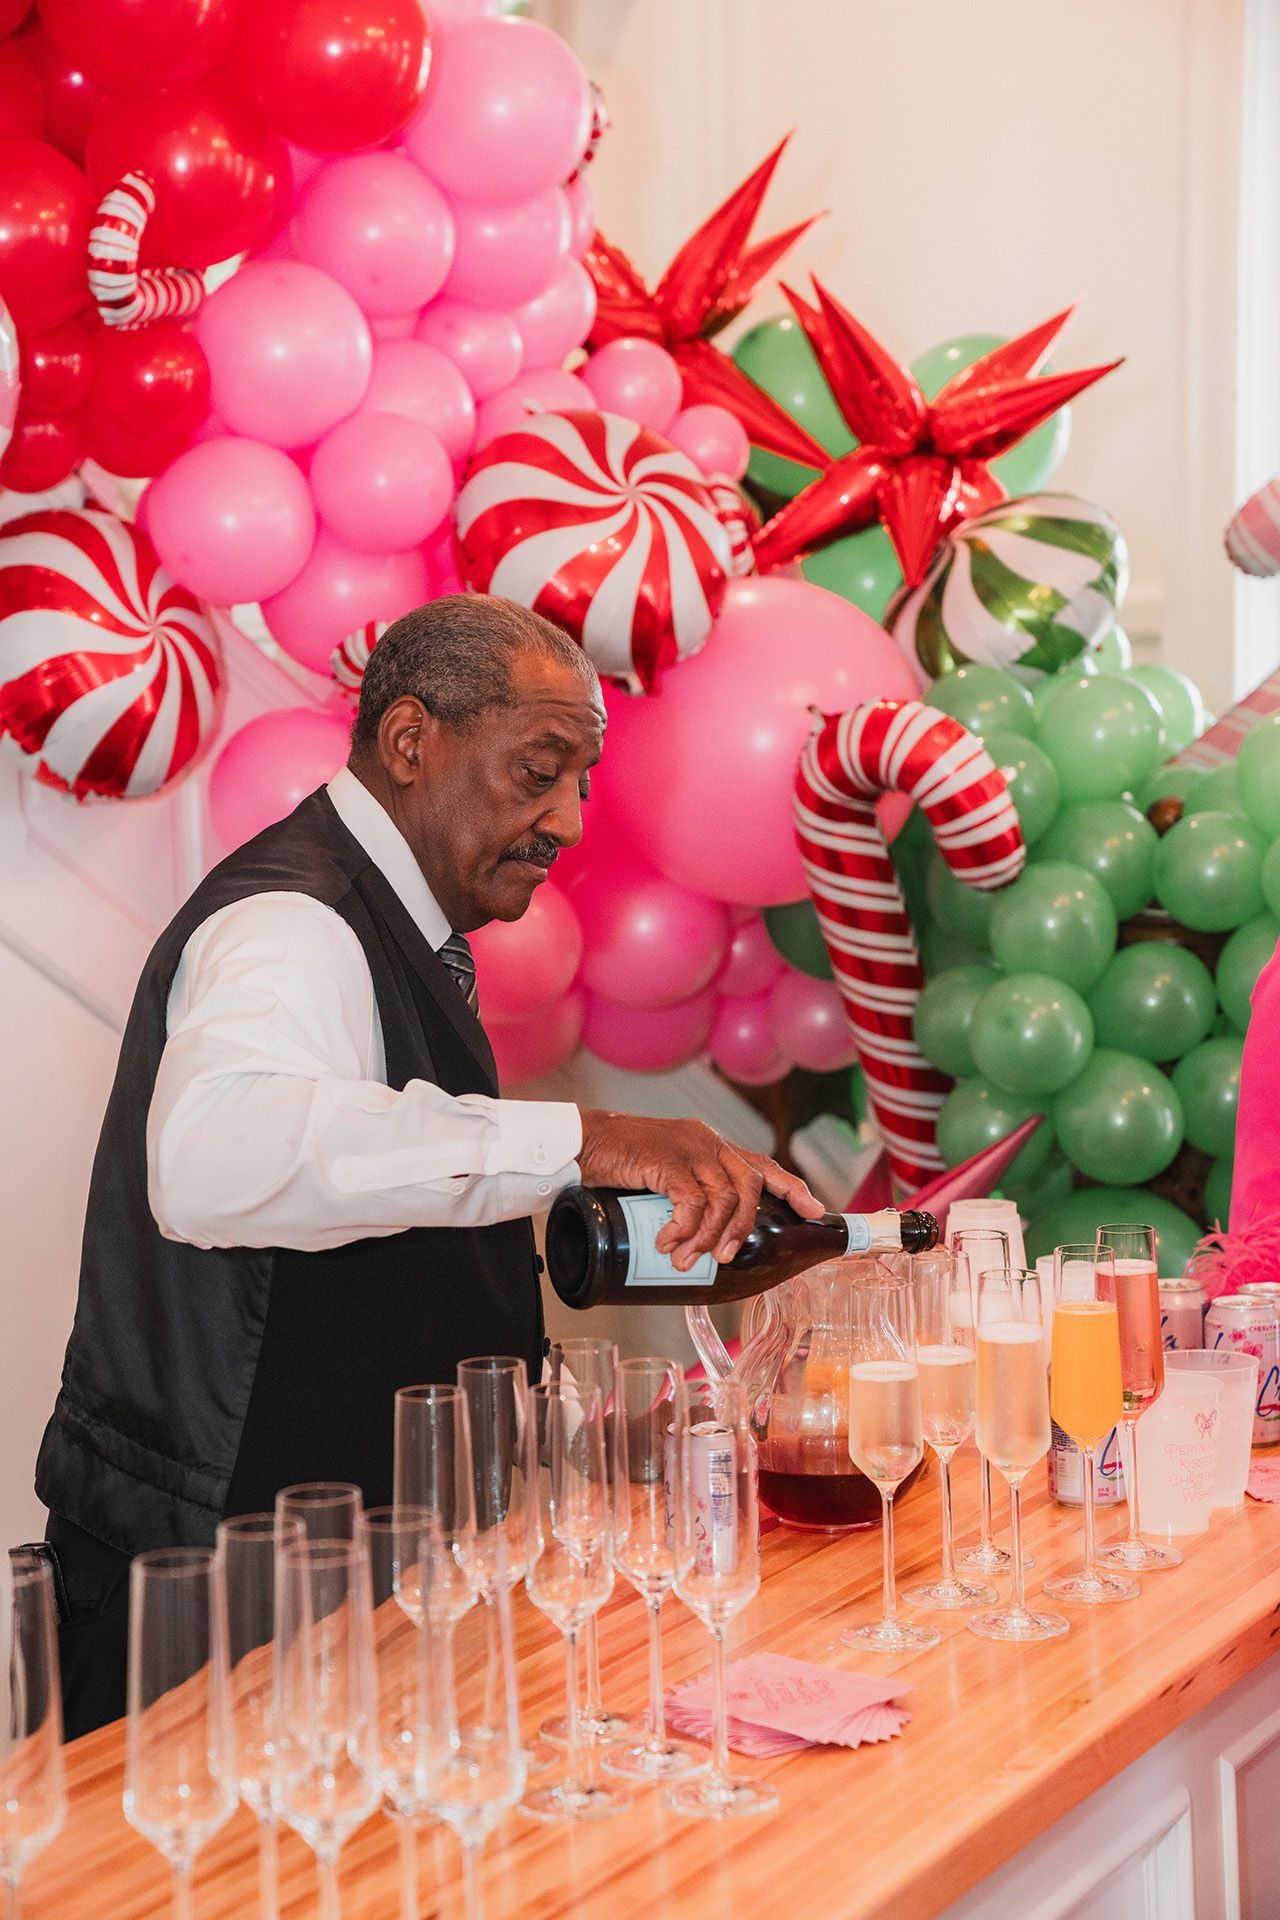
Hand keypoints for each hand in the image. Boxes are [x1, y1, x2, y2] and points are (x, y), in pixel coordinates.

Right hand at [576, 1110, 823, 1270]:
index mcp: (711, 1145)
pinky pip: (691, 1201)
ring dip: (710, 1237)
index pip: (762, 1164)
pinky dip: (685, 1229)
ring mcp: (689, 1149)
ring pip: (723, 1198)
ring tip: (688, 1260)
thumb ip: (686, 1192)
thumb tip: (698, 1238)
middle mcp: (707, 1142)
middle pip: (750, 1186)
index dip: (791, 1187)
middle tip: (726, 1258)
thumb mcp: (664, 1174)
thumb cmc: (620, 1163)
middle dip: (744, 1228)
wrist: (583, 1142)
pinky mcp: (667, 1160)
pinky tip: (669, 1244)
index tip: (815, 1212)